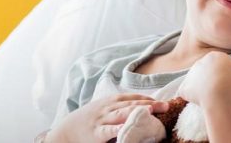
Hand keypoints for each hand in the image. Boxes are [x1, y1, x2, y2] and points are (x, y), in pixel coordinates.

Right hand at [47, 94, 168, 142]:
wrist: (64, 131)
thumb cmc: (87, 121)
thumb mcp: (103, 110)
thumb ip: (118, 108)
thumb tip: (140, 109)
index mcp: (111, 101)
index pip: (133, 97)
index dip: (148, 98)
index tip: (163, 101)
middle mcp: (108, 108)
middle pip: (132, 104)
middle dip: (149, 104)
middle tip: (166, 105)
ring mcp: (102, 120)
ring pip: (122, 113)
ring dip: (138, 111)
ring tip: (151, 111)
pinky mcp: (96, 133)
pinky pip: (109, 130)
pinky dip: (119, 129)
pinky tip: (128, 128)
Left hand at [177, 51, 230, 107]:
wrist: (221, 90)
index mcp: (213, 56)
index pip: (215, 63)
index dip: (220, 73)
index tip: (226, 81)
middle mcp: (199, 63)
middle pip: (204, 72)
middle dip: (209, 80)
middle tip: (218, 90)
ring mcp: (190, 75)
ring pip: (195, 82)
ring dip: (200, 89)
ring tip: (210, 98)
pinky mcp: (184, 88)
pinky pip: (186, 93)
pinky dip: (191, 98)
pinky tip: (200, 103)